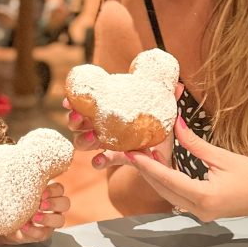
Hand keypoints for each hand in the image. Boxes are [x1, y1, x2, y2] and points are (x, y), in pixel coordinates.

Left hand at [0, 181, 70, 245]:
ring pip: (60, 220)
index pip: (60, 189)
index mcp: (51, 194)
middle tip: (41, 204)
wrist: (7, 220)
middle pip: (65, 203)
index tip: (42, 192)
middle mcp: (55, 207)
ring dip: (48, 218)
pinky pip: (43, 234)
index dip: (53, 191)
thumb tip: (22, 165)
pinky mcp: (43, 234)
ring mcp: (51, 222)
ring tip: (34, 216)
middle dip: (54, 203)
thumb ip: (26, 182)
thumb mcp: (21, 190)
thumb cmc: (16, 201)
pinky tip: (24, 226)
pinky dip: (34, 230)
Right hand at [63, 81, 181, 171]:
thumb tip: (179, 85)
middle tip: (79, 116)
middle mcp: (103, 126)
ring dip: (84, 139)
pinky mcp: (115, 159)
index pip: (87, 104)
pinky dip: (99, 161)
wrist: (163, 156)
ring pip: (85, 142)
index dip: (75, 101)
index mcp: (110, 111)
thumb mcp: (161, 113)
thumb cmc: (158, 129)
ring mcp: (107, 143)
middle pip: (79, 123)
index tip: (68, 100)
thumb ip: (168, 100)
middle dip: (74, 120)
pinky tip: (100, 161)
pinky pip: (101, 160)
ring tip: (92, 139)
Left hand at [124, 117, 247, 221]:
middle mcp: (198, 210)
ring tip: (139, 156)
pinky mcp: (202, 211)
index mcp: (204, 197)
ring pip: (168, 194)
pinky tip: (158, 166)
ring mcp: (200, 213)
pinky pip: (177, 196)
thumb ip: (195, 143)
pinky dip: (166, 181)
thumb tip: (174, 123)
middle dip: (145, 170)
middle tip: (128, 151)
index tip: (130, 152)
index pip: (167, 179)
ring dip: (154, 176)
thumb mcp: (223, 157)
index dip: (147, 165)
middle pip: (163, 189)